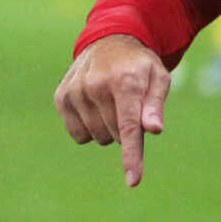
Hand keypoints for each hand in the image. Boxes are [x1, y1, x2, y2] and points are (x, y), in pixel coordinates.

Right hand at [53, 33, 170, 187]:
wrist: (108, 41)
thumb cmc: (139, 66)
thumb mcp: (158, 78)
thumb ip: (155, 105)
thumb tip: (153, 130)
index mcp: (125, 81)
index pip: (128, 127)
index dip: (132, 156)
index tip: (133, 181)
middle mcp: (96, 86)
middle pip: (115, 135)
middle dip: (126, 129)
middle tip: (129, 106)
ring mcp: (75, 91)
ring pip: (97, 137)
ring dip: (108, 129)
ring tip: (112, 103)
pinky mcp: (62, 97)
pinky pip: (78, 135)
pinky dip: (90, 129)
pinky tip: (94, 107)